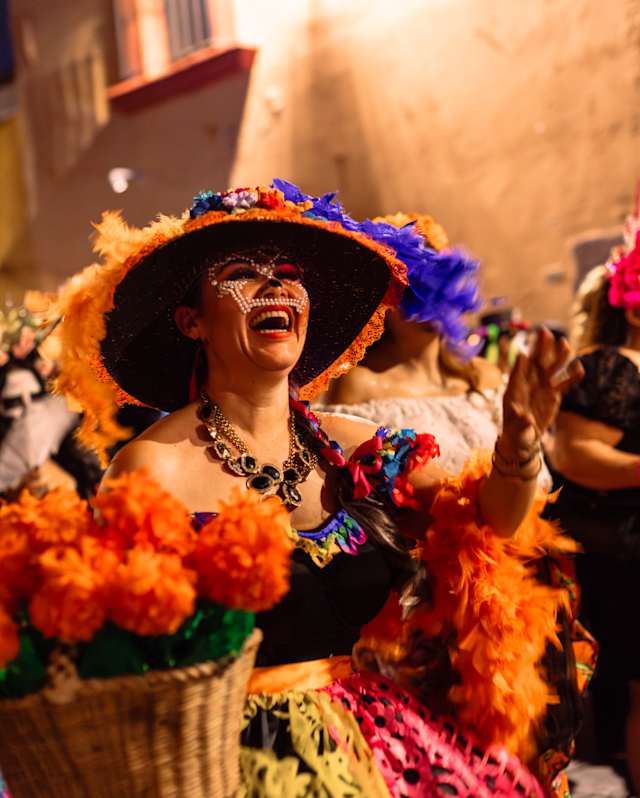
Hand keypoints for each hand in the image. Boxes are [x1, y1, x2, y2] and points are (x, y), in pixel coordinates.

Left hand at [500, 328, 583, 457]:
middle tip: (545, 332)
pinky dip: (571, 376)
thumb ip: (520, 420)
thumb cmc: (514, 430)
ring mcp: (542, 387)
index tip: (523, 353)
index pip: (517, 372)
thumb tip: (525, 417)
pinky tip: (579, 367)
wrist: (523, 437)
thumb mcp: (515, 427)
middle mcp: (529, 384)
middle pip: (535, 363)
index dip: (520, 363)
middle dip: (540, 349)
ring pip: (551, 368)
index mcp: (515, 389)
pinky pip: (563, 383)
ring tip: (565, 343)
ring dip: (557, 356)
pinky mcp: (553, 394)